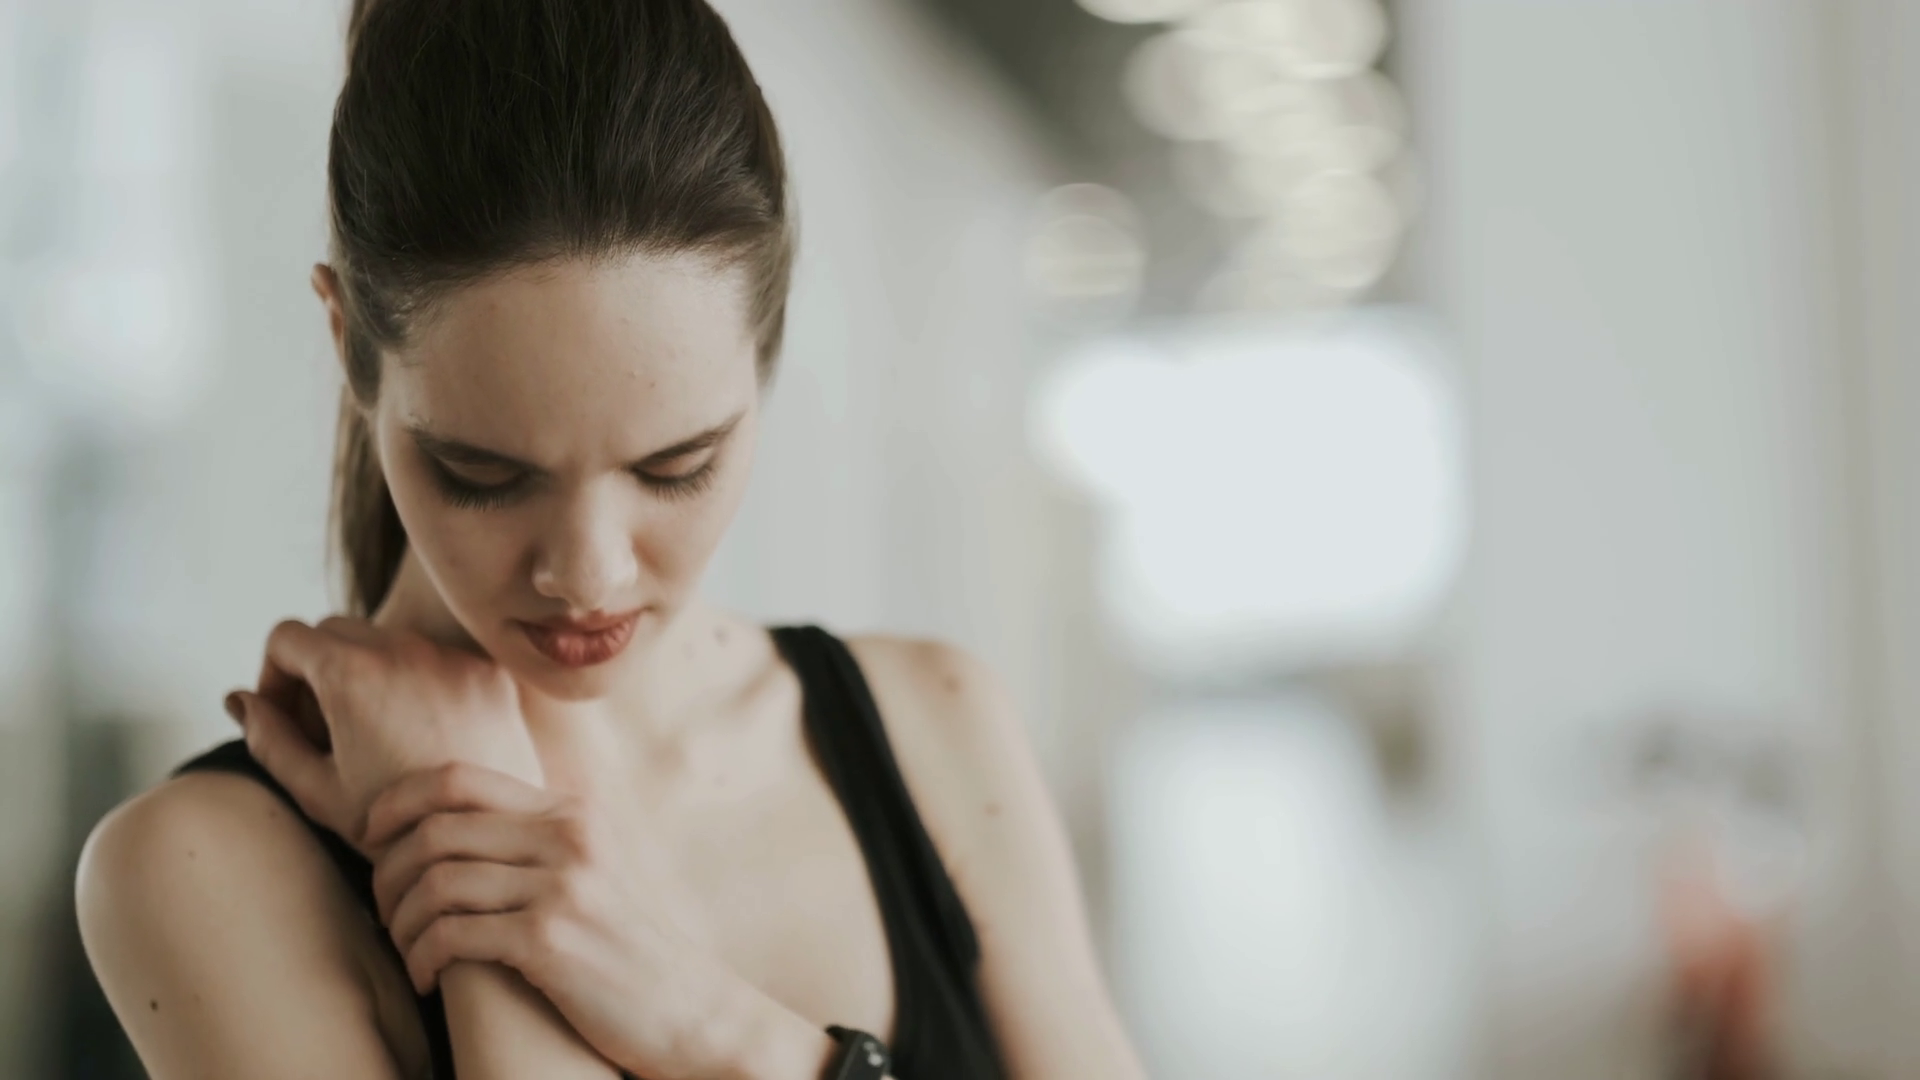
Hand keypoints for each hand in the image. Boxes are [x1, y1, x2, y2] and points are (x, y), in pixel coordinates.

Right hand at [227, 617, 541, 856]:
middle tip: (325, 732)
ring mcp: (453, 657)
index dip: (272, 676)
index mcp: (352, 672)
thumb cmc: (398, 828)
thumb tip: (239, 700)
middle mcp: (405, 648)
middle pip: (336, 630)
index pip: (286, 636)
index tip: (285, 718)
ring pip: (389, 640)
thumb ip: (269, 739)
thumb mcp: (318, 791)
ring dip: (367, 672)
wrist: (488, 840)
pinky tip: (422, 737)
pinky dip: (417, 681)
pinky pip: (437, 657)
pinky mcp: (490, 672)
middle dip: (315, 670)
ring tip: (374, 738)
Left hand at [363, 763, 832, 1079]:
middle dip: (387, 867)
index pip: (460, 777)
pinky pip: (453, 935)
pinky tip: (426, 977)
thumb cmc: (626, 947)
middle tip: (380, 905)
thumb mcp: (591, 872)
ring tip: (404, 946)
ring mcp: (562, 886)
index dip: (397, 799)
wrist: (689, 1009)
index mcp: (571, 812)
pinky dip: (422, 957)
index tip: (370, 833)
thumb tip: (453, 824)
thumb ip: (538, 839)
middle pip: (436, 826)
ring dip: (399, 919)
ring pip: (437, 880)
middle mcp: (567, 837)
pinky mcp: (551, 940)